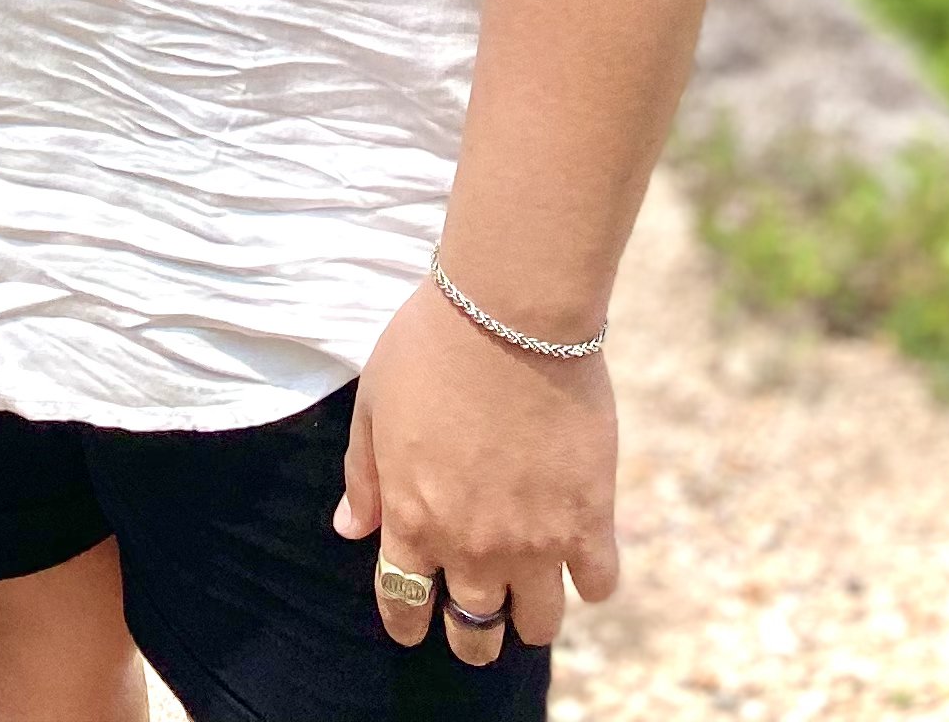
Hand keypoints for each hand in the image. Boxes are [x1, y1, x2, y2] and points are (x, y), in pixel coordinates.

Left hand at [333, 275, 619, 664]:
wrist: (508, 313)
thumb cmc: (431, 346)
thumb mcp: (372, 403)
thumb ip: (363, 476)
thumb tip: (350, 530)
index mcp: (412, 519)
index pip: (404, 603)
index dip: (407, 623)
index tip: (413, 627)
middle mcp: (471, 546)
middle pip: (472, 630)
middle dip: (469, 634)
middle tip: (475, 619)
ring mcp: (534, 541)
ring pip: (538, 623)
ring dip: (529, 617)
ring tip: (530, 598)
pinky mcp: (588, 522)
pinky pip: (598, 585)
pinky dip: (590, 580)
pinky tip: (581, 557)